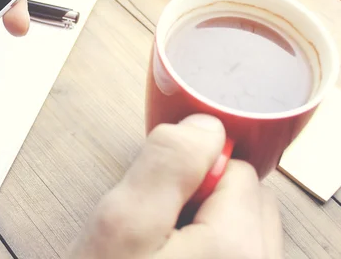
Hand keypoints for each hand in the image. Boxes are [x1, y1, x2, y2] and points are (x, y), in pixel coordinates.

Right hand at [70, 114, 282, 258]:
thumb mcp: (122, 224)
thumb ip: (169, 163)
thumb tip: (206, 125)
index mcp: (241, 251)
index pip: (237, 169)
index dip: (190, 175)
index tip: (156, 202)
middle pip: (248, 199)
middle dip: (200, 199)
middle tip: (154, 231)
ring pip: (241, 228)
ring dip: (201, 226)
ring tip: (159, 253)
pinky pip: (233, 256)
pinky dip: (205, 250)